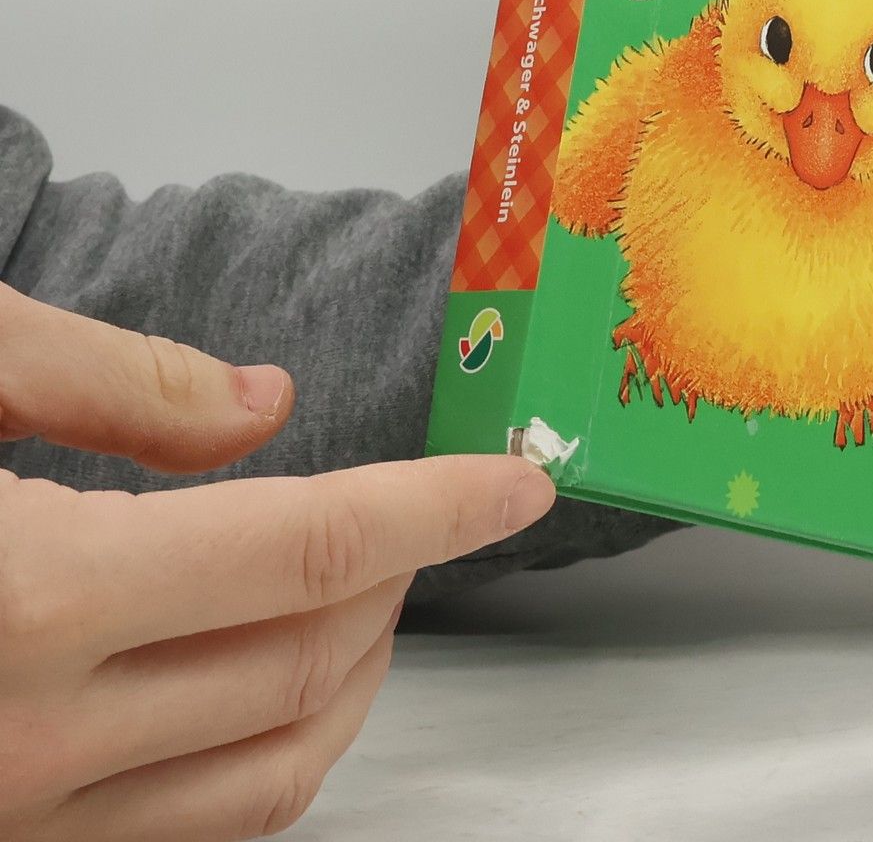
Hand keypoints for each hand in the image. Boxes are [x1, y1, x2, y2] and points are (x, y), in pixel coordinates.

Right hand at [0, 285, 554, 839]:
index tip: (517, 480)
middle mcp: (32, 741)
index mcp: (35, 599)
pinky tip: (278, 675)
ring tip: (372, 580)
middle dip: (402, 565)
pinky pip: (193, 830)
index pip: (307, 549)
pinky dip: (276, 753)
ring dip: (358, 669)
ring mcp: (20, 821)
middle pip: (306, 655)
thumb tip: (265, 403)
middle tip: (425, 499)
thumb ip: (115, 381)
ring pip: (270, 773)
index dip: (436, 506)